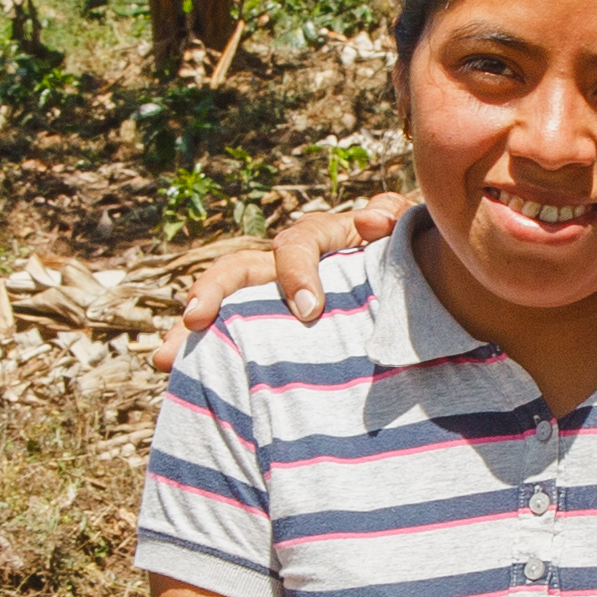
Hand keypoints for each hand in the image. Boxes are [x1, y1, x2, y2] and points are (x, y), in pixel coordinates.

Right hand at [170, 193, 413, 336]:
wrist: (432, 291)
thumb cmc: (421, 259)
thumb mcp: (415, 235)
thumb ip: (394, 219)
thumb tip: (370, 218)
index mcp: (324, 240)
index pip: (297, 245)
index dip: (297, 272)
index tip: (307, 311)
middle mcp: (290, 266)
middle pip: (240, 269)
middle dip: (213, 292)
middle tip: (192, 321)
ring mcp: (276, 298)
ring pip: (227, 305)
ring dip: (194, 332)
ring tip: (165, 358)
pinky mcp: (274, 333)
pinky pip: (237, 343)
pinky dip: (210, 358)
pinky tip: (183, 378)